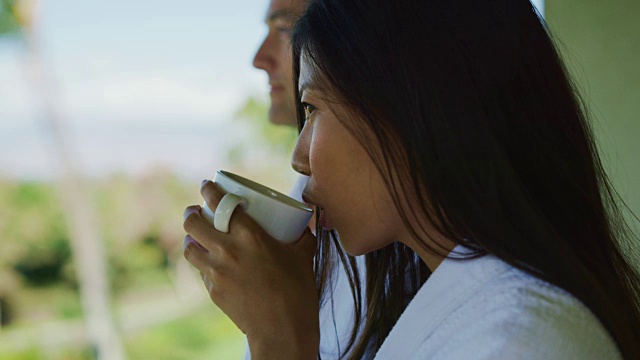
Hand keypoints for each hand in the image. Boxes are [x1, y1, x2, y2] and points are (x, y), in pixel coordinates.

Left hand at [182, 180, 319, 358]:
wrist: (283, 331)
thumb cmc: (297, 292)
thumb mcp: (303, 256)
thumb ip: (303, 235)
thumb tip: (306, 222)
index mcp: (250, 236)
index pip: (220, 202)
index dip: (209, 190)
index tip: (207, 186)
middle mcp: (227, 251)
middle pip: (192, 223)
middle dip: (191, 212)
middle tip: (196, 211)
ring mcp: (216, 273)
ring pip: (188, 248)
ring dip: (191, 238)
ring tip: (197, 236)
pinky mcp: (213, 291)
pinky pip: (200, 271)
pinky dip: (203, 263)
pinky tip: (212, 264)